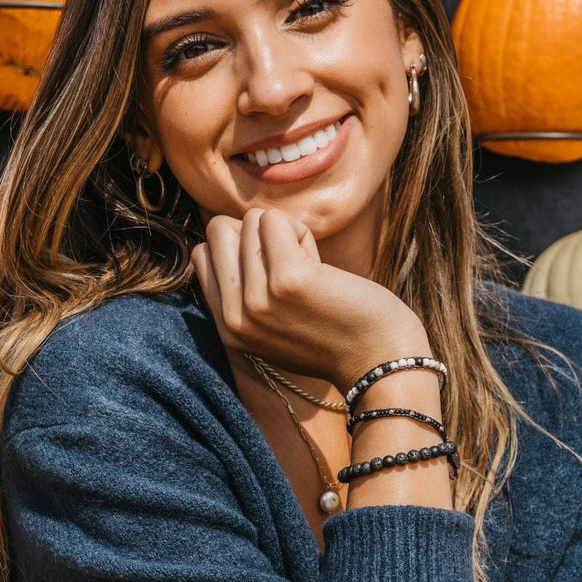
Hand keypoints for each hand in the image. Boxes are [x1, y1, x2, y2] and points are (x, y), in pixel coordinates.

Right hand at [190, 208, 427, 391]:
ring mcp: (258, 298)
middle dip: (258, 235)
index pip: (203, 254)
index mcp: (228, 328)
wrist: (378, 362)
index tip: (270, 272)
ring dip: (286, 233)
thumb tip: (236, 232)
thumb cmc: (334, 336)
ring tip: (311, 270)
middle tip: (292, 265)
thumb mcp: (272, 329)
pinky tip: (320, 263)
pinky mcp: (287, 279)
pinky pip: (275, 220)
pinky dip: (301, 231)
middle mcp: (235, 316)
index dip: (239, 248)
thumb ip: (246, 295)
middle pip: (219, 230)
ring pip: (252, 220)